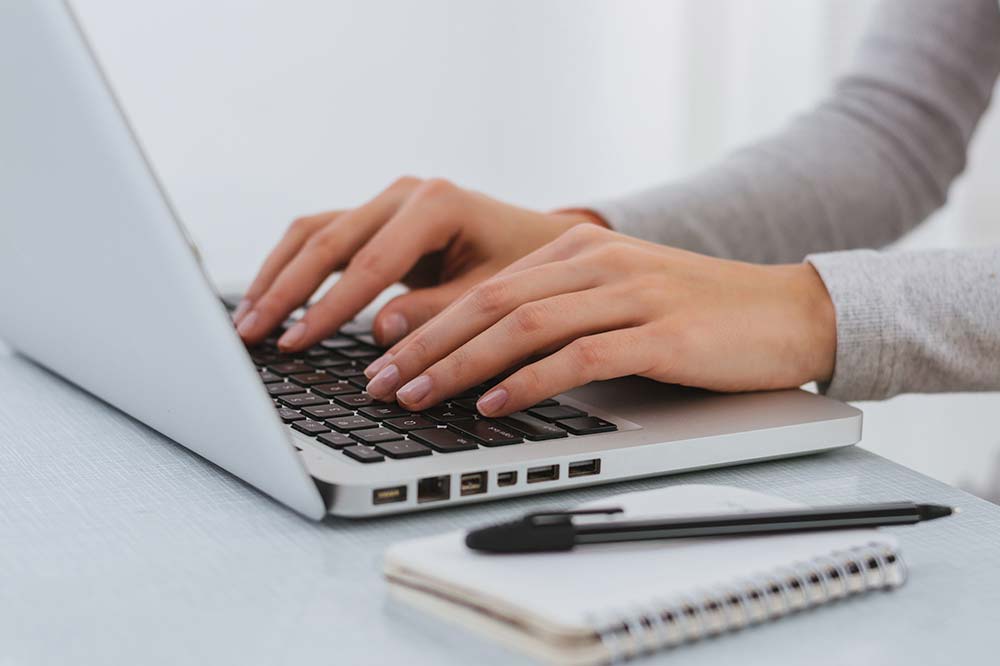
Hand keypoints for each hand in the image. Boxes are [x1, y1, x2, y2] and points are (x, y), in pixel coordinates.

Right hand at [233, 177, 604, 349]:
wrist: (543, 242)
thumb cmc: (528, 269)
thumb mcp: (494, 295)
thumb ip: (440, 314)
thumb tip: (381, 334)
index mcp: (437, 204)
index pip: (370, 262)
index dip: (329, 308)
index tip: (296, 344)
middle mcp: (405, 193)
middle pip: (328, 239)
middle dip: (285, 291)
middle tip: (249, 335)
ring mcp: (388, 201)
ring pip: (315, 232)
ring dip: (277, 276)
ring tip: (246, 321)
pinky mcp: (379, 218)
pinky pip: (324, 238)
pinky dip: (294, 268)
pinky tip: (271, 301)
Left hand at [363, 224, 836, 414]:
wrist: (791, 311)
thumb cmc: (699, 315)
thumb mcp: (620, 296)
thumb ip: (560, 311)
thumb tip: (485, 354)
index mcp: (580, 248)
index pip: (485, 287)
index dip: (427, 324)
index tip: (385, 360)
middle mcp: (597, 262)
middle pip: (489, 302)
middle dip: (425, 345)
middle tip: (380, 384)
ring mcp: (629, 294)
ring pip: (523, 325)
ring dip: (460, 364)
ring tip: (417, 397)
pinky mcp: (659, 333)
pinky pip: (578, 356)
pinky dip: (528, 381)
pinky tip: (492, 404)